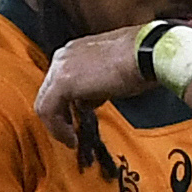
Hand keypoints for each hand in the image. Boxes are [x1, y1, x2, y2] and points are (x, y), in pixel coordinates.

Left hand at [30, 28, 148, 146]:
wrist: (147, 53)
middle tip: (70, 134)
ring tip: (70, 139)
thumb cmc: (138, 61)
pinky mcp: (63, 82)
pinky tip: (71, 138)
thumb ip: (94, 86)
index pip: (58, 83)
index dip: (64, 106)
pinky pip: (48, 110)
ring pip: (45, 102)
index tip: (75, 121)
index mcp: (75, 51)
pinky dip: (57, 129)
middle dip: (59, 117)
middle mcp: (63, 56)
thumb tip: (89, 100)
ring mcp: (61, 67)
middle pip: (48, 92)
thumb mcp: (111, 74)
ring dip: (56, 125)